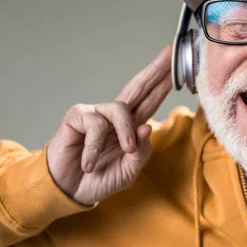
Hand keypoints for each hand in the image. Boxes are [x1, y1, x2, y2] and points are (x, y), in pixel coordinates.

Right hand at [47, 44, 172, 204]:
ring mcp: (96, 114)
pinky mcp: (77, 117)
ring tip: (124, 151)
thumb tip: (147, 127)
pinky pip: (95, 125)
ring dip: (125, 132)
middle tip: (170, 53)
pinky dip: (94, 148)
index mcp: (131, 127)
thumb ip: (140, 153)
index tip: (178, 67)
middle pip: (138, 87)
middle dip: (155, 70)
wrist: (68, 193)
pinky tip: (89, 163)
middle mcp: (115, 116)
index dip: (163, 84)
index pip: (150, 101)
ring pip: (120, 108)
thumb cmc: (98, 180)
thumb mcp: (127, 171)